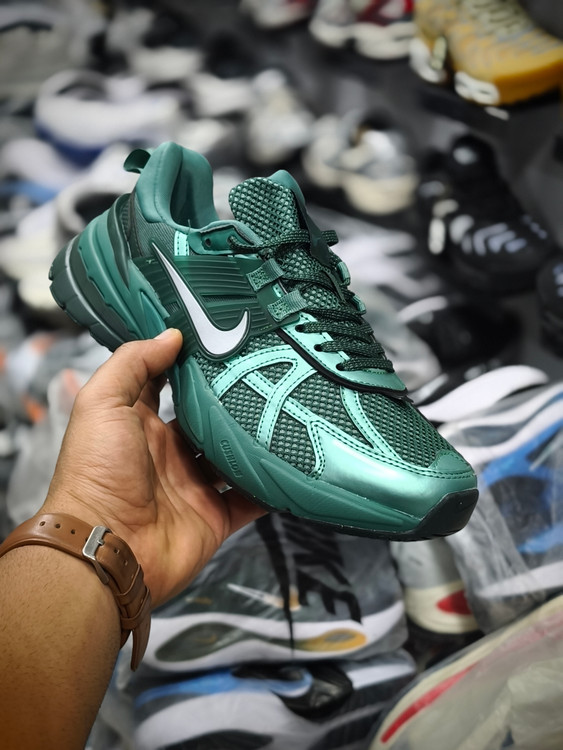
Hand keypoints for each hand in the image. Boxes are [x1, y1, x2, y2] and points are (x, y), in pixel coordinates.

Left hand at [41, 329, 264, 606]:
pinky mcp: (216, 515)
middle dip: (233, 401)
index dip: (191, 364)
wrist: (109, 547)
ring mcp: (195, 485)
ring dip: (256, 440)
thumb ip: (133, 365)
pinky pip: (251, 498)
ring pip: (234, 456)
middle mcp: (170, 453)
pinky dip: (270, 486)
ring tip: (288, 410)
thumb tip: (171, 336)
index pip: (170, 386)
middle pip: (208, 420)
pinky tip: (292, 461)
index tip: (222, 340)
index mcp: (141, 425)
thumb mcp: (102, 403)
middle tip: (268, 371)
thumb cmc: (97, 471)